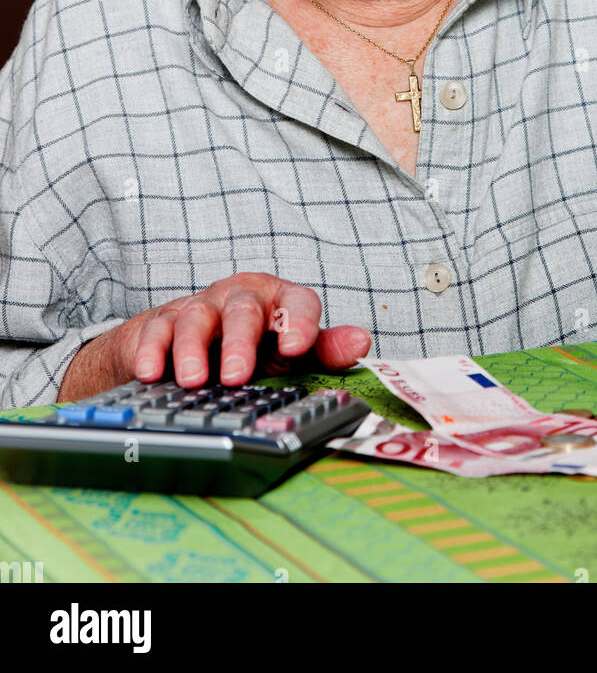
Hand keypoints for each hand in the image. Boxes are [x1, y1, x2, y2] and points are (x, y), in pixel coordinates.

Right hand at [115, 273, 371, 388]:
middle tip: (236, 376)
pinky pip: (157, 331)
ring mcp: (201, 308)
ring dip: (193, 350)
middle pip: (244, 309)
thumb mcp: (289, 353)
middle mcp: (241, 298)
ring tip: (193, 382)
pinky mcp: (162, 322)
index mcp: (280, 303)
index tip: (297, 348)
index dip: (300, 323)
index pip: (298, 302)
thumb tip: (361, 342)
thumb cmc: (251, 349)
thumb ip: (324, 350)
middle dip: (240, 342)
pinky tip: (153, 373)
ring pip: (197, 317)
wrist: (192, 348)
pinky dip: (153, 351)